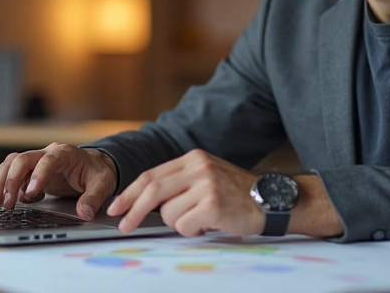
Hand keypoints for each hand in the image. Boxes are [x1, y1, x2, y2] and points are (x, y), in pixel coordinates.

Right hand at [0, 143, 117, 219]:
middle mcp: (47, 154)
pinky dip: (2, 185)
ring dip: (0, 182)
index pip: (48, 160)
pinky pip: (11, 174)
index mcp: (65, 153)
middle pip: (22, 160)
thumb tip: (84, 212)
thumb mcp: (103, 184)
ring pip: (11, 165)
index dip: (39, 175)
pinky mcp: (29, 172)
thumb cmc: (96, 173)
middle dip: (11, 180)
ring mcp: (36, 162)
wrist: (94, 166)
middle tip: (5, 203)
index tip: (32, 193)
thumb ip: (94, 198)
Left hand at [106, 149, 263, 236]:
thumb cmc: (236, 193)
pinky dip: (193, 231)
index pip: (151, 175)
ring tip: (200, 220)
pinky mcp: (214, 204)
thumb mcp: (206, 176)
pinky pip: (186, 226)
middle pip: (152, 190)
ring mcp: (207, 185)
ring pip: (169, 214)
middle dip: (134, 210)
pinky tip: (210, 225)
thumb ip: (179, 183)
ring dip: (180, 224)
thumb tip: (144, 201)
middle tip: (125, 225)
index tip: (117, 207)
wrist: (271, 200)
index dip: (130, 193)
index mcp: (193, 158)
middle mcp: (199, 167)